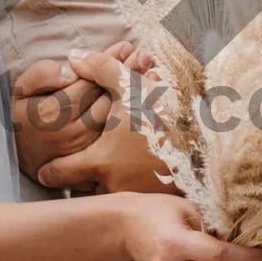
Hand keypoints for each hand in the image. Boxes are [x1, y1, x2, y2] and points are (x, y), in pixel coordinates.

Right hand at [11, 41, 133, 180]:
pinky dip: (135, 115)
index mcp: (50, 114)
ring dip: (136, 94)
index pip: (87, 83)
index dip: (108, 62)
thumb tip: (70, 70)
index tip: (125, 46)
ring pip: (116, 116)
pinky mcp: (93, 164)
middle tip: (145, 55)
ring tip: (151, 71)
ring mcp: (83, 151)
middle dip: (127, 74)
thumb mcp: (22, 89)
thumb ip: (42, 75)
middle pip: (106, 99)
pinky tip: (146, 97)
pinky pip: (121, 135)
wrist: (25, 154)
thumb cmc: (25, 115)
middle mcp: (69, 135)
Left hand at [35, 48, 165, 192]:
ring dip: (109, 183)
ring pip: (110, 196)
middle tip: (82, 163)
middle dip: (81, 177)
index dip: (50, 169)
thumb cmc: (170, 111)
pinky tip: (141, 171)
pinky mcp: (160, 204)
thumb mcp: (132, 85)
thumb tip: (72, 56)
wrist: (216, 138)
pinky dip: (134, 188)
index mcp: (101, 161)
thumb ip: (98, 69)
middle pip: (83, 189)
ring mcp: (139, 199)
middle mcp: (115, 187)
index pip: (58, 174)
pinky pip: (137, 200)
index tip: (45, 168)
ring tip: (115, 166)